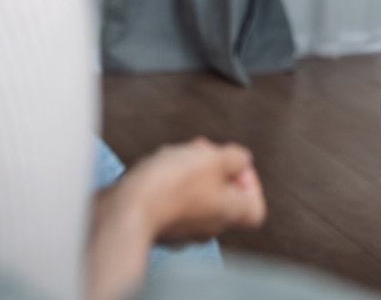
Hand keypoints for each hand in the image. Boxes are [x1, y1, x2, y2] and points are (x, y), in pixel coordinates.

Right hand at [123, 137, 265, 242]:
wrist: (125, 209)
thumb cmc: (170, 186)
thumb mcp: (214, 159)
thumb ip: (235, 159)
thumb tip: (243, 160)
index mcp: (229, 213)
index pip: (255, 208)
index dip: (250, 182)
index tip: (234, 163)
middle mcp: (209, 227)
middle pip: (224, 197)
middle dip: (215, 167)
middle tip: (202, 151)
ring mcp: (183, 229)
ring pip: (197, 195)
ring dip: (191, 171)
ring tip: (176, 154)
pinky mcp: (159, 225)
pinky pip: (173, 201)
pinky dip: (170, 182)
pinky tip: (158, 167)